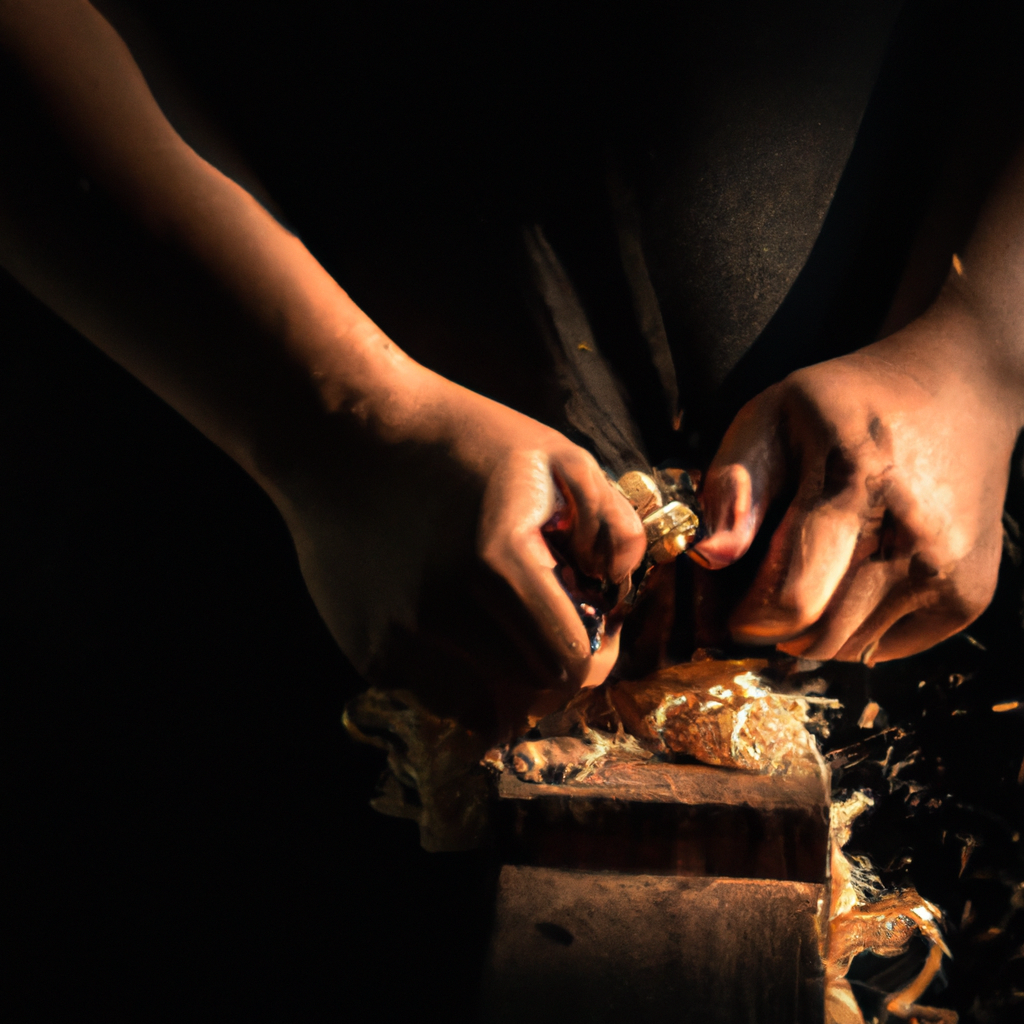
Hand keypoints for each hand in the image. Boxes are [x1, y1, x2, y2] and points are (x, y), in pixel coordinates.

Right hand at [271, 358, 645, 727]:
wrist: (344, 433)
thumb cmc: (457, 437)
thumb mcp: (554, 452)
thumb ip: (610, 519)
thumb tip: (616, 580)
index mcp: (499, 563)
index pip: (570, 662)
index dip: (595, 652)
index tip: (590, 625)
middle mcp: (443, 613)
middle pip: (530, 691)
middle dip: (552, 665)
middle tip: (546, 622)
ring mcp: (397, 636)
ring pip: (477, 707)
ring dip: (500, 680)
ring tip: (497, 629)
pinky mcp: (364, 648)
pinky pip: (428, 692)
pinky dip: (451, 672)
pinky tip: (448, 624)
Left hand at [693, 299, 1022, 663]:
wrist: (957, 393)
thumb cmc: (845, 405)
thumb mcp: (771, 417)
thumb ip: (733, 483)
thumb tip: (712, 557)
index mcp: (853, 484)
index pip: (792, 600)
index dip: (749, 618)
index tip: (734, 607)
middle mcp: (910, 535)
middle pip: (819, 635)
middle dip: (775, 630)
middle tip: (764, 598)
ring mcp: (947, 569)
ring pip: (851, 648)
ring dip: (815, 633)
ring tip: (809, 581)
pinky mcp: (970, 593)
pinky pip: (889, 648)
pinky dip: (858, 632)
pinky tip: (852, 584)